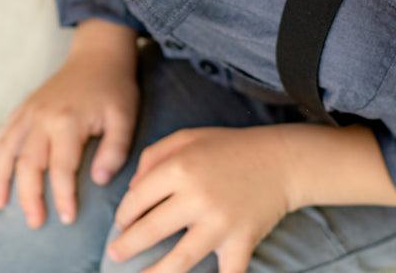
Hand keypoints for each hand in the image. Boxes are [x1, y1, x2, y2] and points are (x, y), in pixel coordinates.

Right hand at [0, 19, 138, 228]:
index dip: (63, 196)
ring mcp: (28, 112)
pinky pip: (2, 135)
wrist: (97, 54)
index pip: (61, 168)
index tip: (66, 218)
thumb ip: (115, 150)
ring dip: (0, 180)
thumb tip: (99, 180)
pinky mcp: (23, 108)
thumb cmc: (114, 88)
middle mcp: (42, 117)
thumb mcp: (125, 117)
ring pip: (6, 150)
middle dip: (29, 197)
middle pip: (27, 164)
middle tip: (35, 223)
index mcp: (67, 121)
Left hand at [107, 126, 292, 272]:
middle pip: (151, 230)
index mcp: (180, 168)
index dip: (124, 214)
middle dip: (127, 246)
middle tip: (114, 255)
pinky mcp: (242, 240)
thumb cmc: (230, 147)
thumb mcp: (187, 138)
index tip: (121, 224)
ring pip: (181, 258)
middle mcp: (197, 196)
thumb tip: (132, 190)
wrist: (281, 160)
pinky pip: (227, 272)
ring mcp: (221, 222)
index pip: (138, 198)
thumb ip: (153, 156)